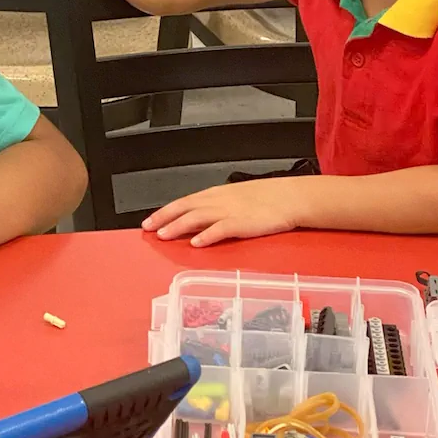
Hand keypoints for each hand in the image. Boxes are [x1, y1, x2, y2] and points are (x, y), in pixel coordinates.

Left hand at [143, 179, 309, 247]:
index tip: (150, 221)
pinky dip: (207, 235)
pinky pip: (221, 229)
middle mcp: (218, 201)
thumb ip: (216, 207)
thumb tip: (197, 218)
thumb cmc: (265, 199)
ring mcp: (230, 211)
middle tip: (148, 229)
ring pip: (198, 217)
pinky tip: (196, 243)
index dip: (165, 211)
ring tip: (164, 235)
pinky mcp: (243, 223)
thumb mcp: (235, 197)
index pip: (184, 202)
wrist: (289, 197)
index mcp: (216, 194)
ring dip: (179, 226)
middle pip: (185, 208)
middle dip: (164, 218)